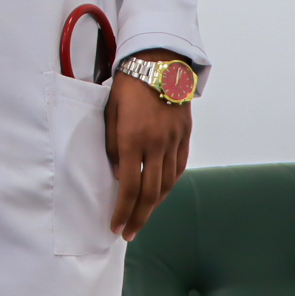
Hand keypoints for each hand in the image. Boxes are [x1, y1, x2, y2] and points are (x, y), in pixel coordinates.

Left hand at [107, 54, 192, 239]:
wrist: (158, 62)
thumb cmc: (127, 86)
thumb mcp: (110, 114)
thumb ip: (112, 146)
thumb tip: (116, 174)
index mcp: (133, 139)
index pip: (129, 187)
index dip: (123, 211)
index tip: (116, 227)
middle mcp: (156, 144)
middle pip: (150, 192)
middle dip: (138, 217)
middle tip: (129, 233)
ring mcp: (174, 140)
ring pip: (167, 183)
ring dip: (154, 205)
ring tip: (142, 218)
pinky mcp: (184, 135)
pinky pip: (178, 167)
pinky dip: (169, 185)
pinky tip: (161, 194)